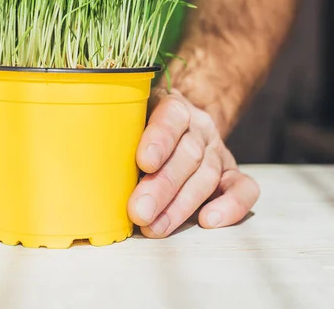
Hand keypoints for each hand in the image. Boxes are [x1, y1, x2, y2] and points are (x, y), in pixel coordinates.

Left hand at [127, 89, 259, 237]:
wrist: (182, 121)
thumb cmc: (144, 125)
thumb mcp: (130, 117)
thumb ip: (118, 131)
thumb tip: (90, 162)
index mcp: (174, 106)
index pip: (171, 117)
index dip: (159, 139)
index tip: (144, 162)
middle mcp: (200, 126)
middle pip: (187, 155)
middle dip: (162, 187)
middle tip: (139, 211)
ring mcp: (218, 149)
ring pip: (207, 175)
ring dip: (180, 205)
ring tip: (154, 227)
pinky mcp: (232, 172)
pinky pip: (243, 188)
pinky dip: (231, 206)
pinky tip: (208, 221)